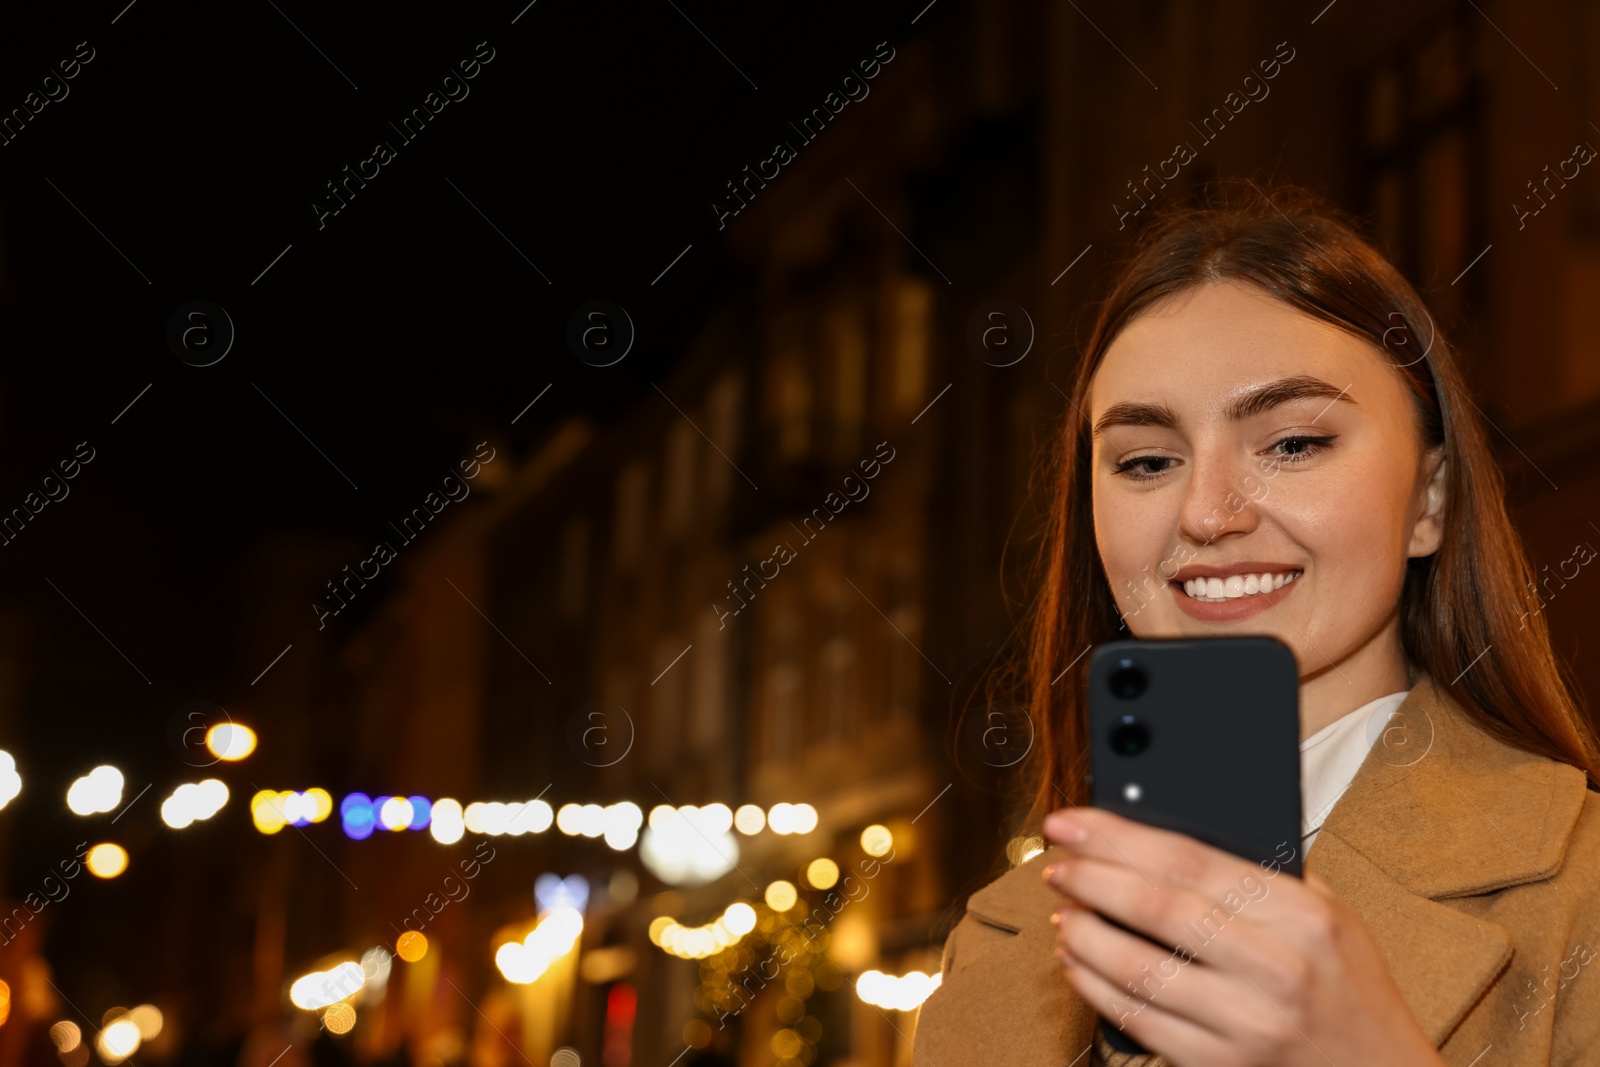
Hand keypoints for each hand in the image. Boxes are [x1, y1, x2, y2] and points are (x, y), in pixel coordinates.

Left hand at [1040, 807, 1445, 1066]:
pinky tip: (1079, 963)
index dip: (1116, 837)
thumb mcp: (1329, 916)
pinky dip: (1096, 986)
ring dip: (1084, 935)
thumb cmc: (1350, 992)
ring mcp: (1248, 1021)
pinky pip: (1140, 1019)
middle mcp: (1276, 966)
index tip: (1072, 824)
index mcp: (1301, 913)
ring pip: (1138, 967)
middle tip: (1056, 865)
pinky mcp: (1222, 1065)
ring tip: (1062, 913)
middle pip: (1155, 907)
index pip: (1188, 859)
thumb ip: (1260, 876)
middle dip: (1089, 879)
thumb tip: (1165, 837)